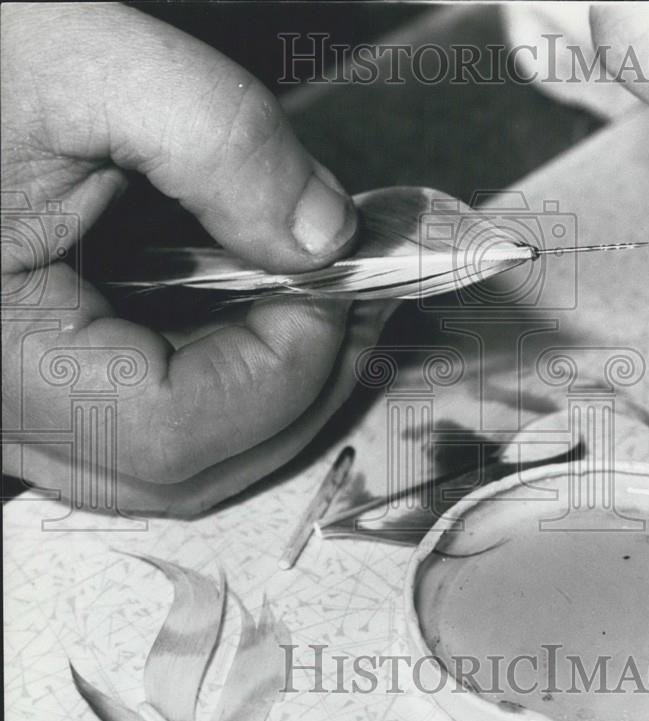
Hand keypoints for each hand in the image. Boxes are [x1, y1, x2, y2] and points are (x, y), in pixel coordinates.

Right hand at [2, 3, 390, 515]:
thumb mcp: (83, 63)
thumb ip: (222, 141)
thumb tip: (326, 236)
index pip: (171, 429)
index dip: (284, 368)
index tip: (339, 283)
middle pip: (181, 469)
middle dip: (295, 390)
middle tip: (354, 301)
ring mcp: (4, 404)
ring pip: (166, 464)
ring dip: (265, 395)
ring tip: (319, 305)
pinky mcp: (27, 380)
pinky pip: (139, 424)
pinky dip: (218, 380)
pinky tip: (252, 312)